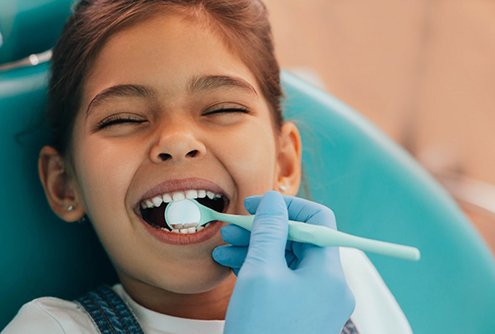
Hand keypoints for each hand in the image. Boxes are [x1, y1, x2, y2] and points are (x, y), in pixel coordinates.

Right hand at [213, 191, 354, 333]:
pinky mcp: (298, 314)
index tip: (256, 206)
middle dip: (264, 229)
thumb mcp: (261, 274)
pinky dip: (258, 269)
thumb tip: (274, 201)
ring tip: (223, 246)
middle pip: (299, 240)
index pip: (318, 220)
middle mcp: (327, 286)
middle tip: (232, 226)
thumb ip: (269, 231)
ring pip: (286, 260)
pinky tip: (230, 264)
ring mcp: (314, 302)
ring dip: (255, 248)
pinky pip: (281, 281)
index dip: (287, 206)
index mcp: (328, 273)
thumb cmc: (263, 331)